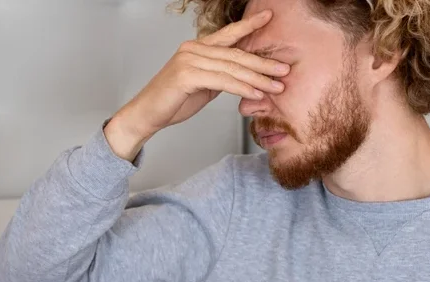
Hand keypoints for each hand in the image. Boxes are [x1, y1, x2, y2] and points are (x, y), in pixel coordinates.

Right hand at [104, 10, 288, 160]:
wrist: (146, 115)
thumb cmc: (171, 101)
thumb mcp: (202, 85)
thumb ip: (219, 76)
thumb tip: (241, 76)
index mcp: (196, 48)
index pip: (228, 35)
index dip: (248, 26)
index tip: (268, 18)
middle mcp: (193, 49)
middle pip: (235, 54)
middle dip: (263, 63)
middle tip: (284, 69)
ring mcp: (189, 60)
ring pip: (231, 68)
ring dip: (257, 79)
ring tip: (276, 86)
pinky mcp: (186, 76)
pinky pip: (222, 81)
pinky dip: (241, 88)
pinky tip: (256, 93)